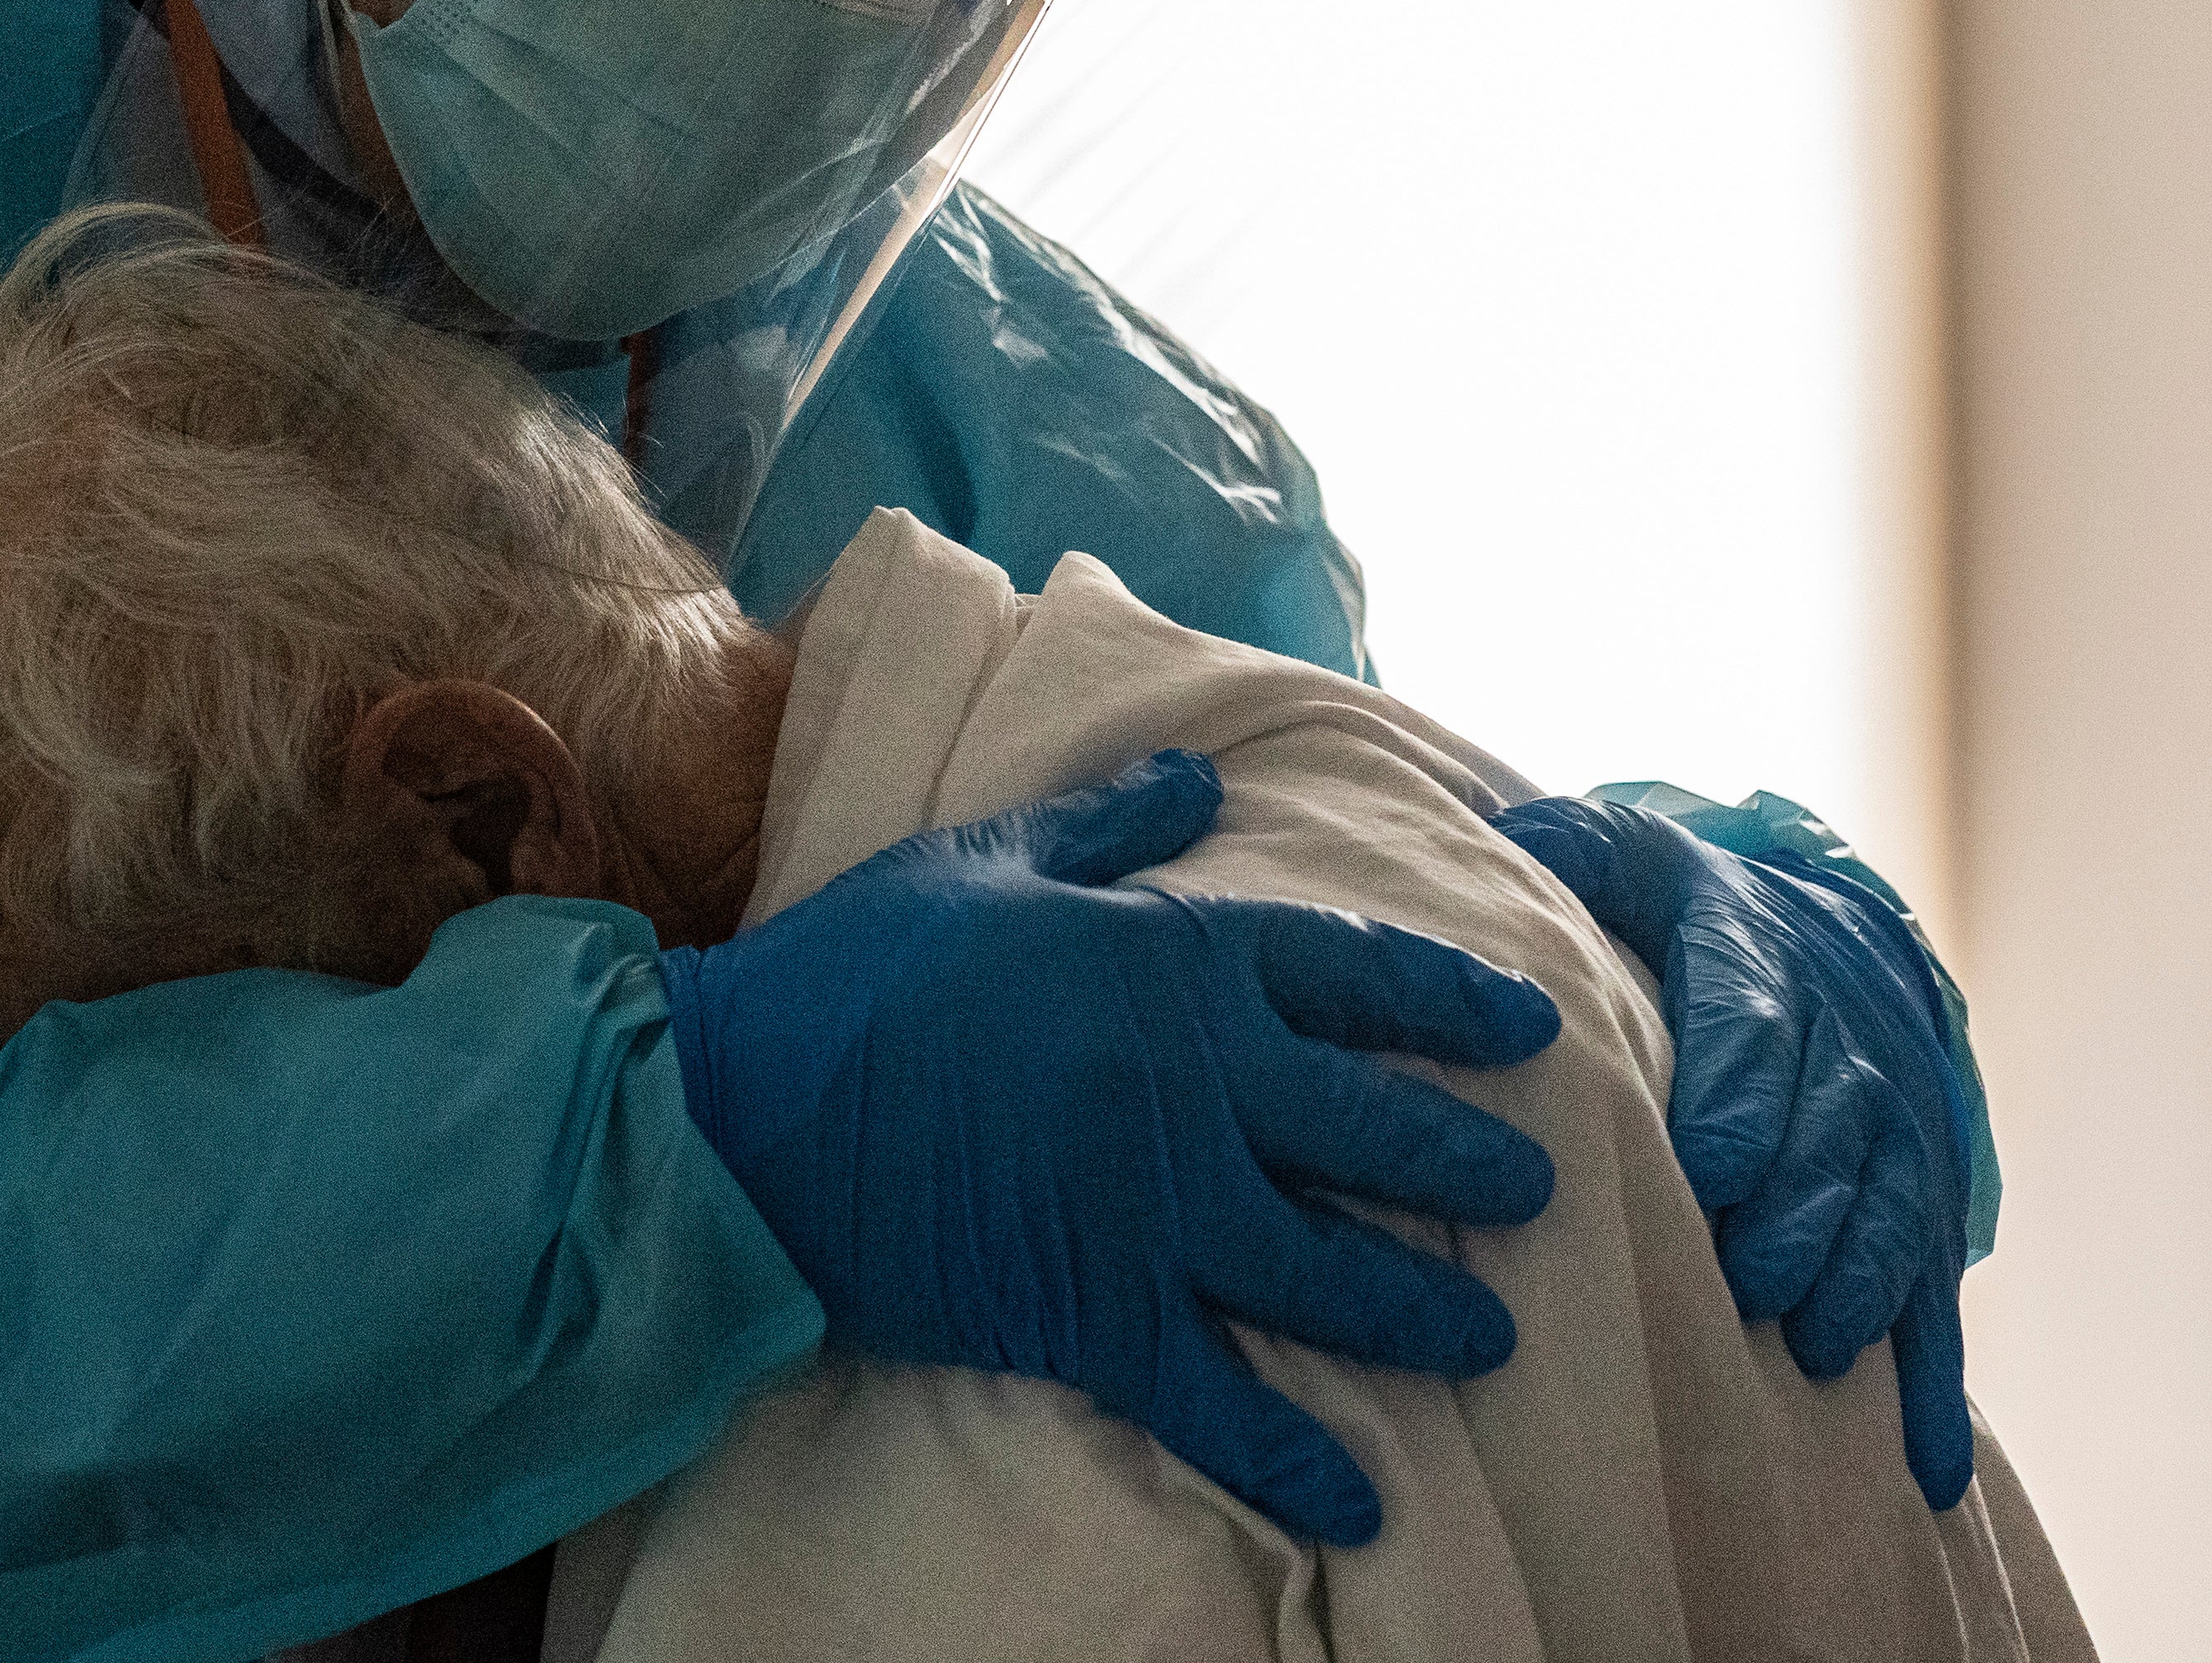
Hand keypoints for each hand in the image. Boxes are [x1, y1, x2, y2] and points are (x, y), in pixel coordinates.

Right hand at [659, 750, 1561, 1545]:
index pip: (1353, 974)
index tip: (1529, 1029)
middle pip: (1375, 1131)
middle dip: (1470, 1164)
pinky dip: (1294, 1458)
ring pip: (1331, 1272)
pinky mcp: (1097, 1309)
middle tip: (1537, 1191)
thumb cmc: (857, 965)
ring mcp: (1154, 1210)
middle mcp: (1193, 1086)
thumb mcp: (983, 860)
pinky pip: (1221, 1399)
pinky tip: (1361, 1501)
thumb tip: (1203, 780)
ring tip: (1486, 1335)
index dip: (1453, 1000)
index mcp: (1172, 960)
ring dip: (1420, 1309)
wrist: (745, 1104)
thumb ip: (1107, 825)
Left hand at [1492, 796, 1970, 1506]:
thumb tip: (1511, 839)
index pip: (1754, 1028)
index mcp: (1762, 968)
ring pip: (1890, 1210)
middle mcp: (1844, 1051)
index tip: (1711, 1164)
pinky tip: (1921, 1462)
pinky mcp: (1919, 1204)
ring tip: (1809, 1344)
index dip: (1741, 1097)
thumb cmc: (1685, 909)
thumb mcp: (1631, 856)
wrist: (1826, 934)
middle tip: (1745, 1277)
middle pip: (1827, 1134)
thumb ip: (1575, 851)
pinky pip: (1934, 1294)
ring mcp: (1894, 1134)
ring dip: (1856, 1280)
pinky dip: (1932, 1381)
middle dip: (1793, 1210)